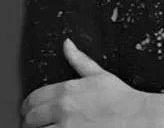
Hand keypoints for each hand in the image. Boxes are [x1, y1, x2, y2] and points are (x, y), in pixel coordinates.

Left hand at [20, 38, 149, 127]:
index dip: (27, 106)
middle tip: (35, 123)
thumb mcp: (99, 74)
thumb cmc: (120, 98)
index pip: (33, 99)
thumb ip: (78, 59)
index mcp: (66, 91)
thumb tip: (67, 43)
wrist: (136, 118)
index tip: (29, 110)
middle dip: (29, 121)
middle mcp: (62, 110)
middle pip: (30, 119)